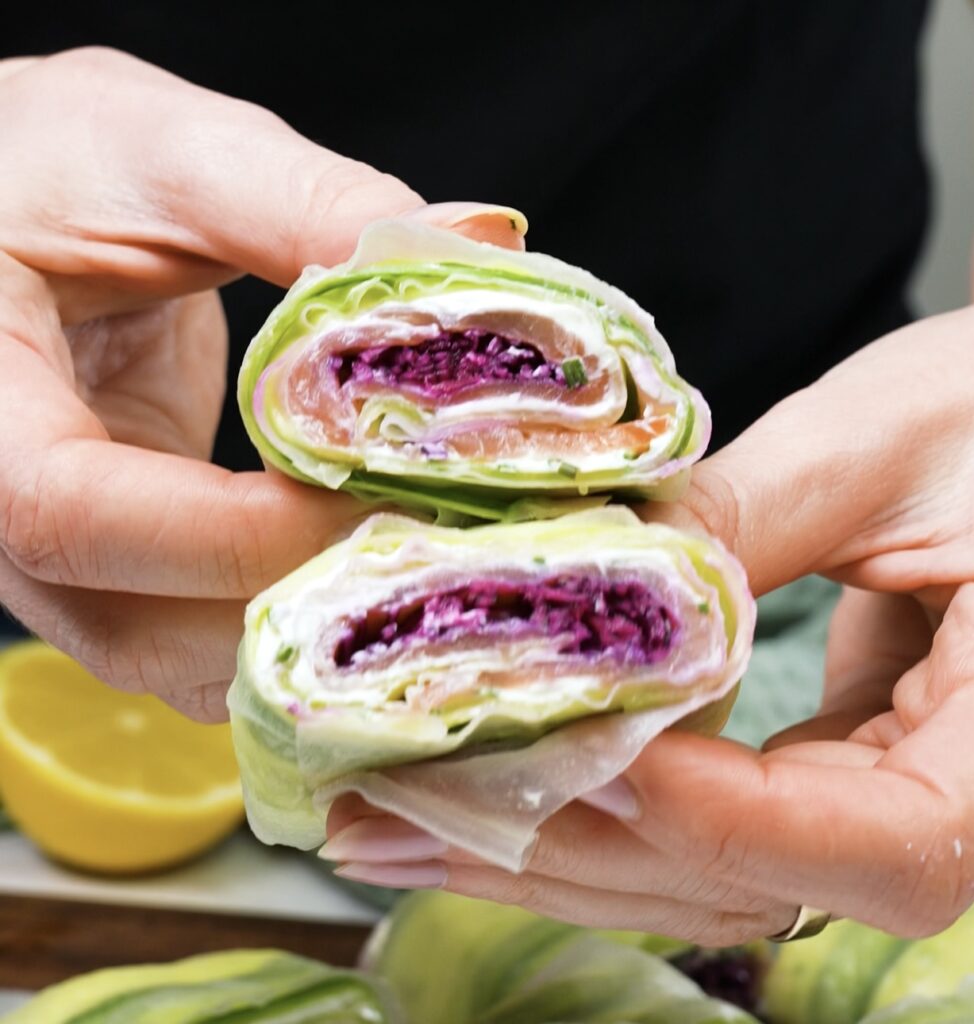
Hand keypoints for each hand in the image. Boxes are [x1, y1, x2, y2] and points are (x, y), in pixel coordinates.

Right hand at [0, 48, 524, 719]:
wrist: (10, 203)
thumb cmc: (54, 163)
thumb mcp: (166, 150)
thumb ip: (310, 201)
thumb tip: (475, 247)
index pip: (71, 513)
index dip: (239, 531)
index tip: (389, 495)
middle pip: (134, 623)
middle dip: (304, 602)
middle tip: (452, 551)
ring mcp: (58, 557)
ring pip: (173, 660)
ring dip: (313, 638)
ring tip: (438, 571)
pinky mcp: (121, 565)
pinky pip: (200, 643)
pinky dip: (296, 631)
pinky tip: (386, 582)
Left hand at [324, 293, 973, 941]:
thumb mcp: (878, 442)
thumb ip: (741, 519)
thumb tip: (585, 583)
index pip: (888, 841)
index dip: (721, 817)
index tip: (584, 750)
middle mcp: (965, 794)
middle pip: (769, 883)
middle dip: (582, 849)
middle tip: (414, 812)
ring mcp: (888, 789)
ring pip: (717, 873)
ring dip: (561, 848)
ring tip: (402, 823)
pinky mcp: (831, 764)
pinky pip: (711, 820)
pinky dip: (602, 808)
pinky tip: (496, 786)